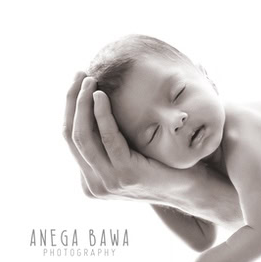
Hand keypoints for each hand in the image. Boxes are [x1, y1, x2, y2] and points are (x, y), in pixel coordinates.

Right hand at [63, 72, 161, 200]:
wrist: (190, 187)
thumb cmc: (162, 165)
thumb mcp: (128, 154)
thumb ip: (108, 141)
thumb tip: (92, 103)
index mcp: (90, 180)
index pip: (71, 139)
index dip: (70, 108)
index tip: (77, 82)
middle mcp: (94, 186)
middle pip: (72, 135)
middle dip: (72, 101)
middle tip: (80, 74)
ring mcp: (108, 183)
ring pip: (83, 136)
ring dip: (83, 103)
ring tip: (90, 79)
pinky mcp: (126, 175)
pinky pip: (108, 137)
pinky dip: (101, 114)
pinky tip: (101, 95)